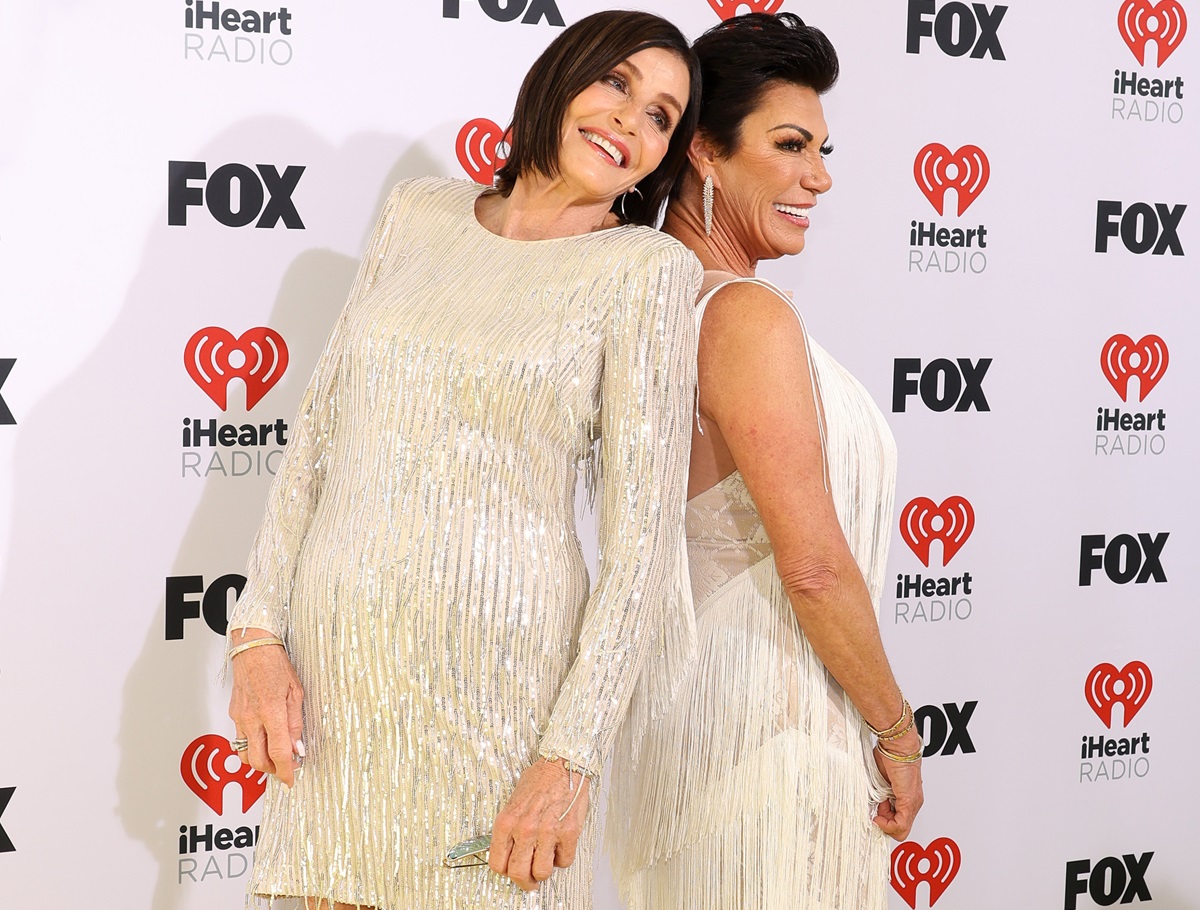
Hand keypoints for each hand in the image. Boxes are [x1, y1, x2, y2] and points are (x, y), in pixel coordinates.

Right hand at [227, 629, 303, 787]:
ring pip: (245, 754)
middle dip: (273, 770)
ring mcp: (239, 717)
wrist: (253, 649)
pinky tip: (263, 740)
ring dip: (260, 762)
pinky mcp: (233, 715)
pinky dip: (252, 746)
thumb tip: (297, 748)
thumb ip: (295, 724)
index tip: (291, 780)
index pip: (278, 753)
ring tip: (274, 756)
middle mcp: (252, 718)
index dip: (285, 771)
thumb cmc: (276, 665)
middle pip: (258, 761)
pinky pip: (240, 740)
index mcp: (271, 712)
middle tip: (286, 768)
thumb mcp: (296, 693)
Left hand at [488, 758, 590, 890]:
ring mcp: (547, 832)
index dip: (505, 871)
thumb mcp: (513, 801)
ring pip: (542, 872)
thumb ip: (510, 828)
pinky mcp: (568, 832)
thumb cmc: (540, 779)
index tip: (511, 870)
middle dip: (525, 882)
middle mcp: (525, 829)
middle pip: (518, 873)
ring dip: (544, 871)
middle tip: (530, 881)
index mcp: (507, 822)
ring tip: (547, 862)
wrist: (563, 764)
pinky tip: (560, 847)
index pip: (498, 863)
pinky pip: (564, 861)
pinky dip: (563, 858)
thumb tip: (508, 850)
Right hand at [872, 730, 923, 840]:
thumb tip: (870, 804)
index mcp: (906, 796)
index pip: (898, 820)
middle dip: (883, 821)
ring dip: (884, 820)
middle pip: (899, 828)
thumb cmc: (889, 756)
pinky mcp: (909, 802)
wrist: (898, 746)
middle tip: (876, 808)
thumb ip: (877, 794)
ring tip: (879, 805)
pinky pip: (900, 825)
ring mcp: (912, 803)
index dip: (884, 819)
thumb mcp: (879, 780)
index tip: (874, 812)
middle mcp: (912, 802)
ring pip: (900, 829)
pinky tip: (878, 817)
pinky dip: (887, 825)